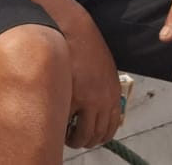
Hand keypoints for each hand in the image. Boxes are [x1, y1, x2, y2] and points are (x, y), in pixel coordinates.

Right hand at [62, 15, 123, 148]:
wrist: (75, 30)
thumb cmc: (87, 47)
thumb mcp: (104, 70)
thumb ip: (104, 90)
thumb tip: (98, 108)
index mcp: (114, 94)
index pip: (111, 127)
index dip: (100, 137)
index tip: (91, 138)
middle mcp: (104, 100)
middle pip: (97, 135)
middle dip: (86, 141)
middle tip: (75, 138)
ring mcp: (88, 100)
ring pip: (83, 134)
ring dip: (74, 139)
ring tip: (65, 134)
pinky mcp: (71, 96)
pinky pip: (68, 122)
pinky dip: (63, 128)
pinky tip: (57, 123)